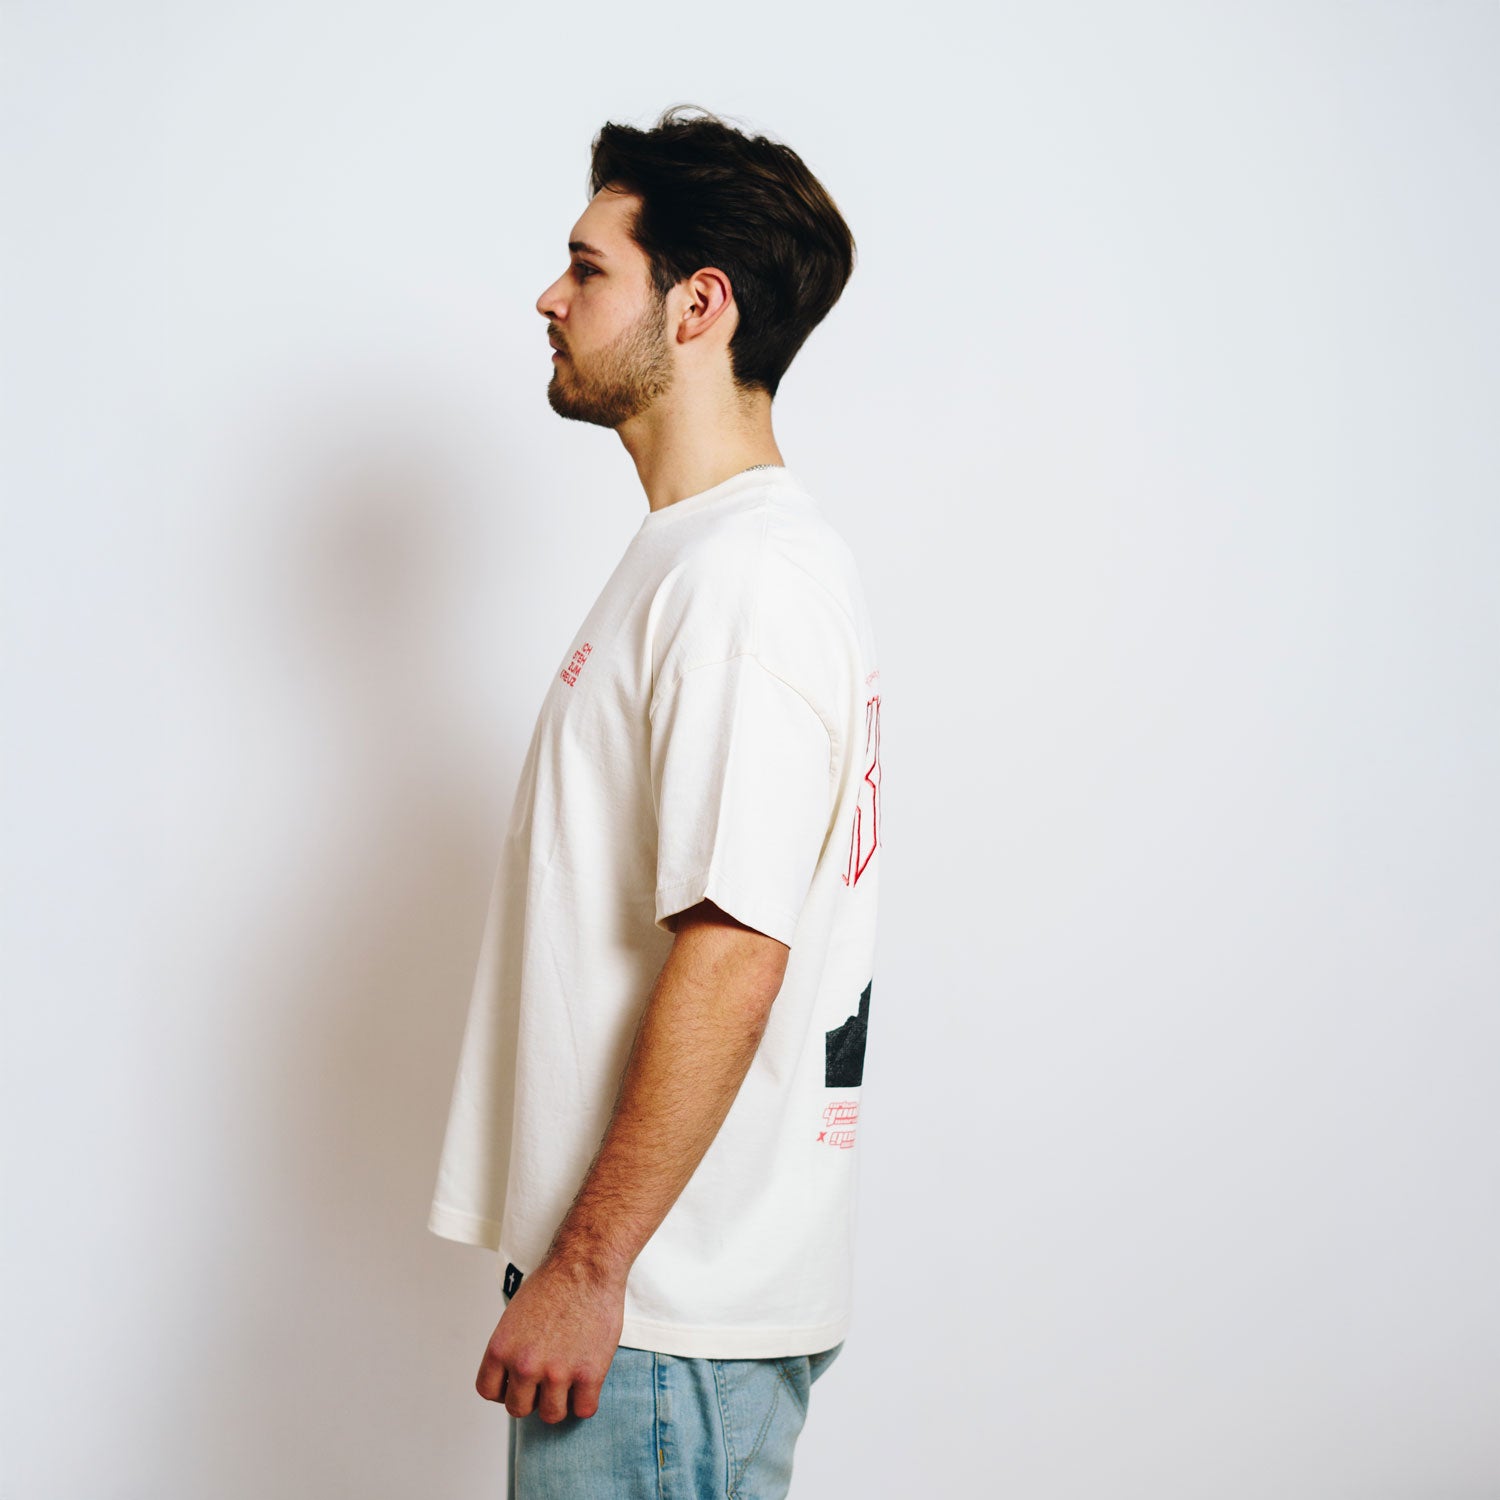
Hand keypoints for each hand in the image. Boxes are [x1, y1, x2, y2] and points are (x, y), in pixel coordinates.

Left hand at [475, 1255, 626, 1421]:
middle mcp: (524, 1365)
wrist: (587, 1263)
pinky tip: (589, 1379)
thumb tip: (515, 1378)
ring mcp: (557, 1373)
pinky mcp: (589, 1374)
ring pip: (552, 1415)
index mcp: (500, 1349)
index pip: (489, 1391)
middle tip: (547, 1378)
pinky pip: (584, 1410)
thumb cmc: (553, 1282)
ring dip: (560, 1401)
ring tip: (569, 1379)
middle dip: (532, 1396)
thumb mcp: (515, 1315)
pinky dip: (587, 1399)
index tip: (518, 1379)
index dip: (504, 1388)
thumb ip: (511, 1349)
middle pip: (519, 1409)